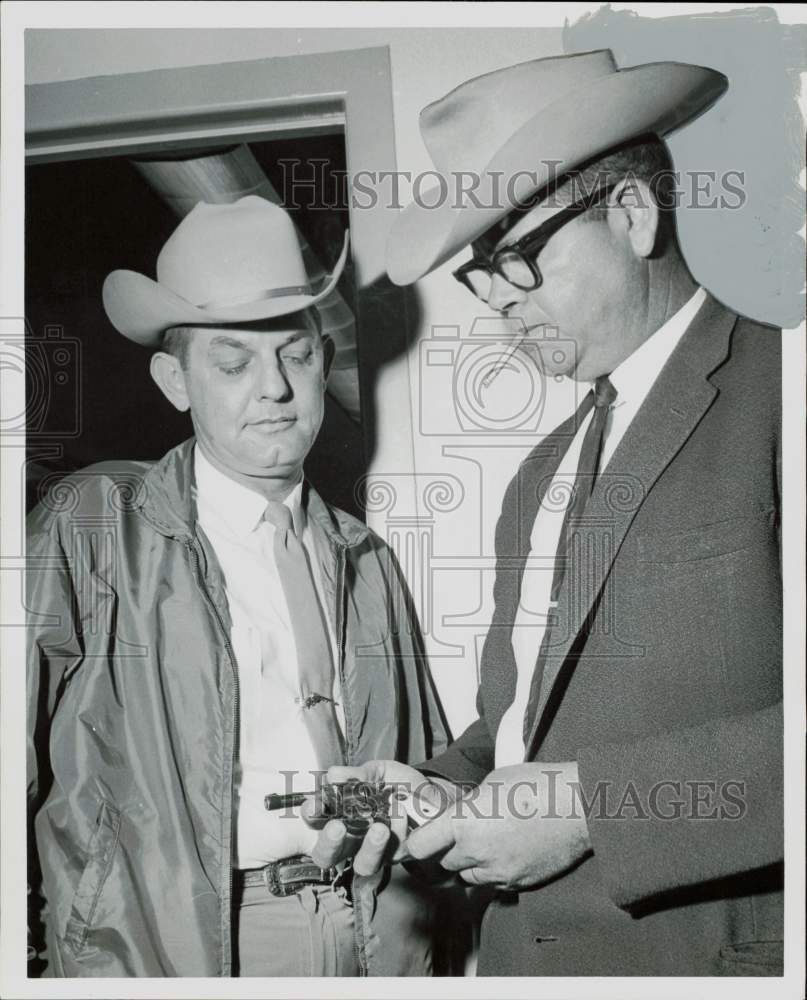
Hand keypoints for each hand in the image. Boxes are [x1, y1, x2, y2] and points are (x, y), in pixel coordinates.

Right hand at [304, 760, 449, 874]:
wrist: (432, 795)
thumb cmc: (395, 784)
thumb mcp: (376, 773)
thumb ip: (356, 775)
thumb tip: (333, 774)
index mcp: (338, 816)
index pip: (314, 821)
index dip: (310, 816)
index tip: (312, 807)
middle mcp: (351, 840)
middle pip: (327, 855)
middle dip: (328, 843)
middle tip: (336, 828)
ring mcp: (374, 852)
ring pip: (362, 864)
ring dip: (369, 848)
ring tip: (379, 829)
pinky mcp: (398, 857)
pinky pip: (395, 853)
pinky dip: (399, 832)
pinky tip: (402, 816)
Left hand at [405, 762, 591, 890]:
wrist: (579, 806)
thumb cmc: (537, 784)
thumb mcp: (492, 783)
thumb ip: (468, 805)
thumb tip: (458, 816)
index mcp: (465, 822)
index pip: (421, 846)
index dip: (417, 843)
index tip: (419, 839)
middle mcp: (477, 851)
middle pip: (444, 863)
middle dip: (446, 851)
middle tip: (456, 836)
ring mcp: (499, 871)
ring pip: (468, 877)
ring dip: (469, 864)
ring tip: (485, 843)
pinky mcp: (518, 883)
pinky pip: (494, 883)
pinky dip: (494, 872)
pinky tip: (507, 852)